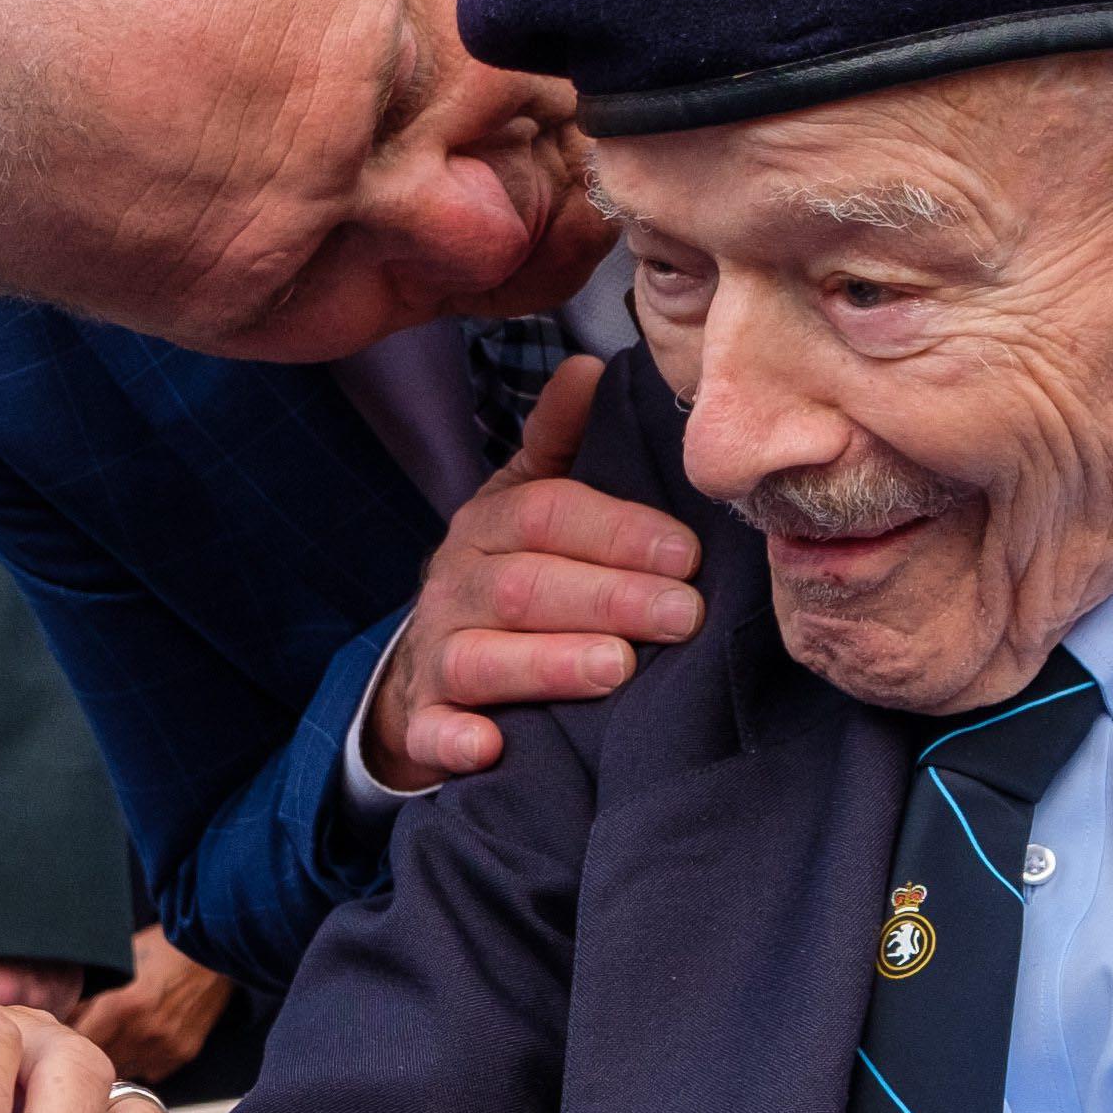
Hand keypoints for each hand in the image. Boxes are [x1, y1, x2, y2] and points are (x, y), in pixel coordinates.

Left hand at [70, 924, 233, 1089]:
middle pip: (100, 1060)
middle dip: (87, 1050)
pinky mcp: (183, 1053)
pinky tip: (136, 1040)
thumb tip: (64, 1011)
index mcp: (126, 1006)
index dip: (66, 1037)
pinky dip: (138, 1060)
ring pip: (124, 1069)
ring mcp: (167, 1047)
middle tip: (82, 1036)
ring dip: (112, 1058)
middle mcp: (147, 1032)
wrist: (216, 948)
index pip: (81, 1040)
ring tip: (110, 1037)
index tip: (59, 1033)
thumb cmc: (167, 946)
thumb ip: (93, 988)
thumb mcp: (122, 957)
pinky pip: (148, 1070)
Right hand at [362, 358, 705, 791]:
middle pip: (523, 585)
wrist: (428, 669)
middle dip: (607, 597)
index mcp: (490, 523)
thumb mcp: (525, 502)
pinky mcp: (426, 721)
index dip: (616, 530)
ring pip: (481, 656)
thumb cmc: (507, 575)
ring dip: (547, 662)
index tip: (686, 551)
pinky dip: (455, 739)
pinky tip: (491, 747)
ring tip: (616, 669)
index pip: (546, 514)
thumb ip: (560, 444)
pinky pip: (432, 731)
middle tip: (683, 614)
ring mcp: (437, 654)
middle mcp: (457, 584)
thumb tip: (587, 365)